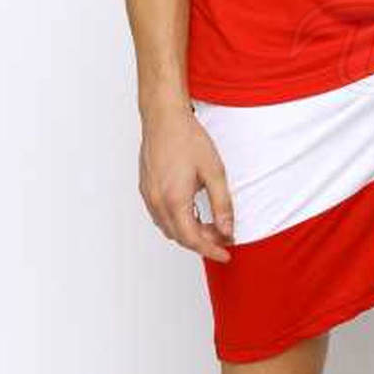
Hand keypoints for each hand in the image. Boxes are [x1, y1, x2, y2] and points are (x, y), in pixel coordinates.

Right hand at [139, 103, 233, 262]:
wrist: (164, 118)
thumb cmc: (188, 140)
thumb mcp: (215, 173)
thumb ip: (222, 205)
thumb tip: (227, 230)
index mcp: (174, 200)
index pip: (193, 239)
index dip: (211, 250)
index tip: (226, 254)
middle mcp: (157, 201)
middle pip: (180, 237)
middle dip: (204, 242)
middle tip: (224, 237)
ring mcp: (148, 196)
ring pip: (169, 228)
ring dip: (190, 233)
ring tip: (212, 225)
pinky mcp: (146, 189)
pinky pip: (161, 216)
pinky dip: (178, 222)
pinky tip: (193, 213)